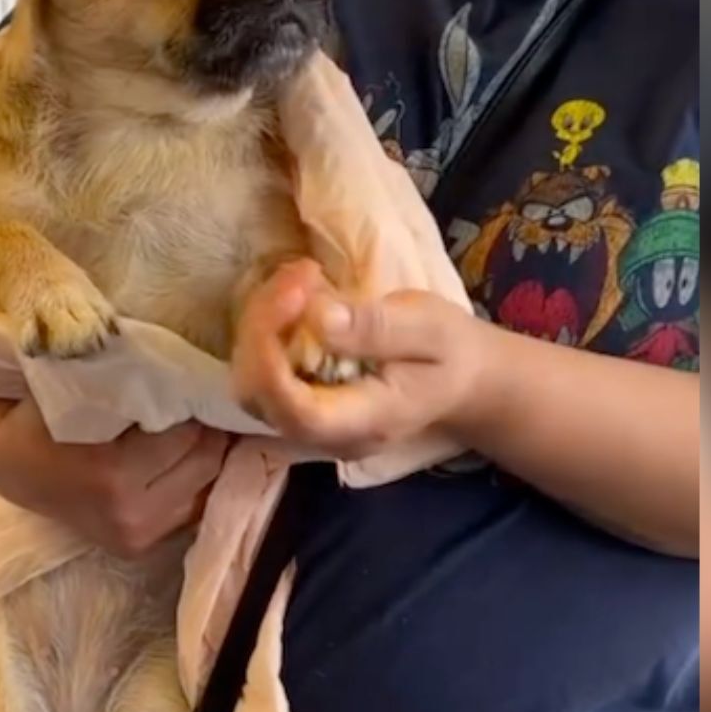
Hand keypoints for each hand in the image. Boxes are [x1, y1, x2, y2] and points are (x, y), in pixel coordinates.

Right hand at [0, 368, 229, 556]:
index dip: (190, 391)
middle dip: (203, 419)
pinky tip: (179, 447)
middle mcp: (129, 512)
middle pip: (206, 455)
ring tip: (186, 414)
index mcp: (109, 472)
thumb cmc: (17, 406)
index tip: (184, 367)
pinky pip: (194, 505)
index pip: (189, 426)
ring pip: (207, 481)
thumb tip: (130, 328)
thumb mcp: (46, 368)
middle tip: (190, 385)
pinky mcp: (139, 545)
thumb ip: (91, 353)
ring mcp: (135, 535)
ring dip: (204, 447)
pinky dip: (194, 475)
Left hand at [230, 260, 492, 459]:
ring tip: (299, 279)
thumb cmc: (452, 353)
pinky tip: (295, 297)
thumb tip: (319, 317)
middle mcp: (326, 437)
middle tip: (301, 274)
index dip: (273, 354)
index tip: (294, 294)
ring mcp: (308, 426)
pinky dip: (265, 329)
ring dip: (260, 322)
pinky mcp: (298, 405)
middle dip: (262, 326)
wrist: (461, 380)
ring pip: (249, 382)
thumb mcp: (431, 328)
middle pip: (258, 394)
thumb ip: (377, 327)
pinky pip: (260, 372)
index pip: (296, 410)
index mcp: (366, 424)